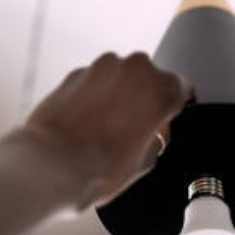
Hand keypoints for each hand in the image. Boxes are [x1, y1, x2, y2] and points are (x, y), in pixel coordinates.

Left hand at [23, 52, 192, 208]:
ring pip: (121, 77)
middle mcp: (134, 69)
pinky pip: (95, 81)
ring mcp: (102, 67)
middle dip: (146, 100)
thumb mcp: (146, 162)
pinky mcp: (75, 73)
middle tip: (137, 131)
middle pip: (150, 80)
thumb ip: (157, 138)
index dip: (175, 108)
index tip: (168, 120)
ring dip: (120, 96)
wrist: (52, 166)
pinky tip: (90, 124)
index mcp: (160, 89)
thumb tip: (152, 134)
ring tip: (110, 130)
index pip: (182, 88)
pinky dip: (96, 97)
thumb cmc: (98, 166)